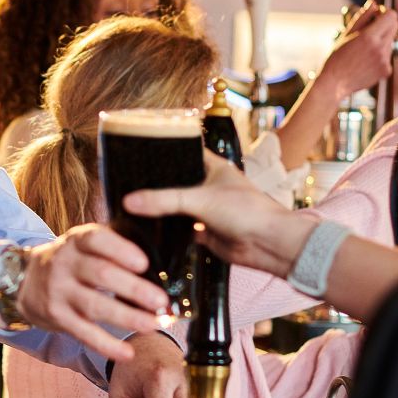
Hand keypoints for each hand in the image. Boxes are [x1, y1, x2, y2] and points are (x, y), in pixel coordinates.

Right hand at [16, 225, 169, 363]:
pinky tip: (127, 353)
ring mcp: (59, 293)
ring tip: (154, 324)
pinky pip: (84, 333)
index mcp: (75, 242)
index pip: (96, 240)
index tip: (144, 263)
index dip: (120, 250)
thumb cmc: (68, 262)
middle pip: (101, 275)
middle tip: (161, 301)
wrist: (22, 281)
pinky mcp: (57, 318)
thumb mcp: (80, 244)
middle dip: (134, 289)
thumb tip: (158, 261)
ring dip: (128, 317)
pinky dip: (107, 345)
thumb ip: (111, 247)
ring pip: (95, 306)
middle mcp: (64, 265)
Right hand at [124, 151, 317, 278]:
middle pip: (176, 183)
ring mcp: (207, 210)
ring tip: (130, 205)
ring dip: (161, 210)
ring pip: (177, 207)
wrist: (269, 245)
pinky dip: (168, 231)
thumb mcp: (200, 199)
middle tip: (128, 183)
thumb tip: (129, 201)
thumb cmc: (247, 211)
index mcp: (213, 167)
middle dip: (156, 186)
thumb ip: (164, 200)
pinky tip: (147, 229)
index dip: (163, 153)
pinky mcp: (205, 232)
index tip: (137, 154)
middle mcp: (209, 186)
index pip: (184, 153)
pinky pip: (181, 229)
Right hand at [315, 1, 397, 101]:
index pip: (391, 16)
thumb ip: (363, 17)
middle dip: (385, 24)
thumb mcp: (346, 34)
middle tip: (370, 30)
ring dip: (382, 40)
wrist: (335, 84)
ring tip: (364, 49)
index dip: (384, 13)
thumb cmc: (336, 58)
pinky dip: (380, 55)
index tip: (376, 16)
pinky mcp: (387, 71)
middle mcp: (380, 48)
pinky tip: (366, 61)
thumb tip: (373, 3)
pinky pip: (388, 56)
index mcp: (369, 37)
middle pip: (395, 26)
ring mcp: (385, 61)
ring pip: (391, 41)